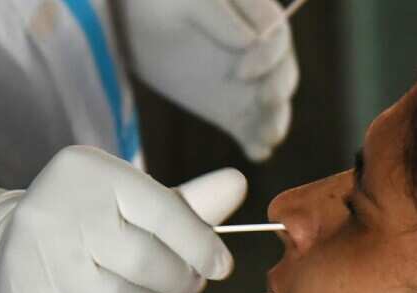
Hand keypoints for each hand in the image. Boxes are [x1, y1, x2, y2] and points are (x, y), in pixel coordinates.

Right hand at [0, 145, 246, 292]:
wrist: (6, 248)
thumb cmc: (91, 223)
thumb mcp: (136, 202)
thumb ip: (187, 202)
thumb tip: (239, 185)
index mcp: (90, 172)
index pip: (163, 212)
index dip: (202, 245)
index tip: (221, 266)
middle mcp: (55, 208)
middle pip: (143, 262)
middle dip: (180, 281)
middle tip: (188, 285)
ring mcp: (33, 257)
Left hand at [122, 0, 299, 161]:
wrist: (133, 28)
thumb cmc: (161, 2)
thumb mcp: (187, 0)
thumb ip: (218, 13)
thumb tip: (249, 41)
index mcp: (256, 16)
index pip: (278, 38)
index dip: (268, 57)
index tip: (242, 71)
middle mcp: (260, 53)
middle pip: (283, 73)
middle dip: (280, 90)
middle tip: (267, 101)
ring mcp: (248, 85)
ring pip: (273, 106)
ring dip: (275, 122)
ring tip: (268, 137)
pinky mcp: (232, 110)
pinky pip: (251, 128)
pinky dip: (256, 143)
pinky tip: (256, 153)